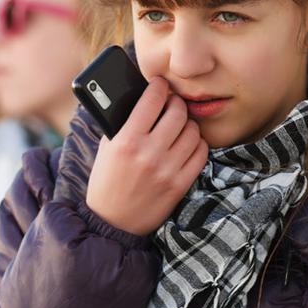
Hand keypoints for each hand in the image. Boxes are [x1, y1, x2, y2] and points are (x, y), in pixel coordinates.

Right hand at [86, 77, 207, 235]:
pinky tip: (187, 144)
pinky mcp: (180, 185)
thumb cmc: (106, 183)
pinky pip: (200, 153)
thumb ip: (122, 125)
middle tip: (172, 104)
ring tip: (179, 125)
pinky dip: (196, 144)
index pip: (151, 100)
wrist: (112, 223)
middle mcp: (148, 154)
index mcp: (126, 141)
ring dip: (187, 123)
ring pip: (192, 131)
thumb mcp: (106, 150)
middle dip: (175, 103)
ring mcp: (167, 170)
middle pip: (177, 112)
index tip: (159, 84)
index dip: (158, 86)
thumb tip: (142, 100)